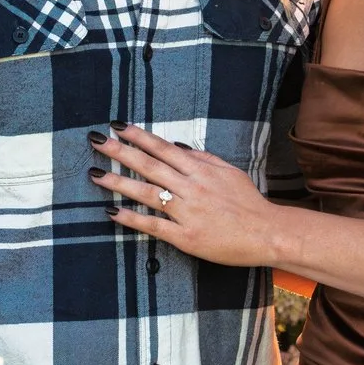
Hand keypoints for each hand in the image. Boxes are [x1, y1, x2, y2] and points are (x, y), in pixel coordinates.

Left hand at [91, 125, 281, 267]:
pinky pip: (153, 225)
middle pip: (149, 165)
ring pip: (146, 193)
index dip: (138, 136)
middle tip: (97, 141)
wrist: (267, 233)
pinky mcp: (185, 237)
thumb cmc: (249, 203)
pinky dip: (131, 218)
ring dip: (118, 182)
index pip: (162, 148)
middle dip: (120, 152)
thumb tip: (175, 146)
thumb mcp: (230, 171)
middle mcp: (191, 187)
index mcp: (201, 169)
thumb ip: (202, 158)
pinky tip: (112, 211)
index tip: (118, 127)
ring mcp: (187, 212)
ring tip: (96, 174)